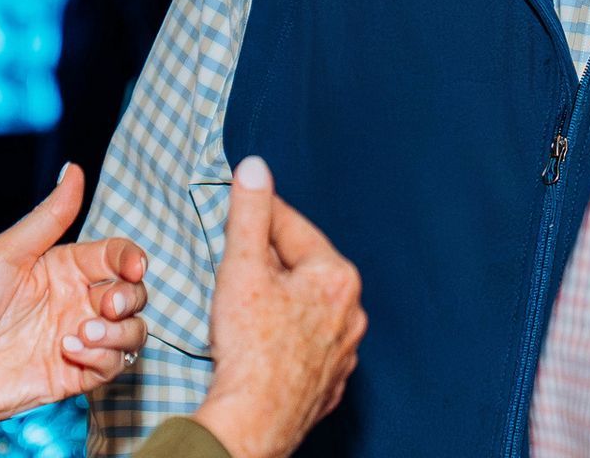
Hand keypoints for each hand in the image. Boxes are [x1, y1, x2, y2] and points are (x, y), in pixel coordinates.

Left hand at [0, 164, 149, 424]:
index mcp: (64, 269)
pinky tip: (71, 350)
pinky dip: (104, 357)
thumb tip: (74, 168)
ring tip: (83, 333)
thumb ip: (49, 216)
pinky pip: (113, 366)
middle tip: (108, 306)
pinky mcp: (74, 376)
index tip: (134, 268)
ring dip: (121, 331)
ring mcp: (77, 340)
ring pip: (133, 332)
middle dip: (130, 297)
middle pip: (133, 294)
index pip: (116, 257)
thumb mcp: (5, 254)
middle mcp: (76, 303)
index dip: (132, 259)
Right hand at [193, 156, 367, 457]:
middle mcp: (351, 312)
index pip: (294, 228)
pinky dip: (288, 336)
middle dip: (272, 259)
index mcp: (337, 276)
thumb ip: (249, 213)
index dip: (262, 214)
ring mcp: (344, 351)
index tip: (242, 202)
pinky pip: (308, 345)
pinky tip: (265, 341)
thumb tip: (255, 168)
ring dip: (282, 299)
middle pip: (304, 269)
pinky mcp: (330, 383)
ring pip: (308, 309)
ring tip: (248, 301)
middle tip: (238, 256)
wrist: (255, 421)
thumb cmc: (251, 346)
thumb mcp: (243, 266)